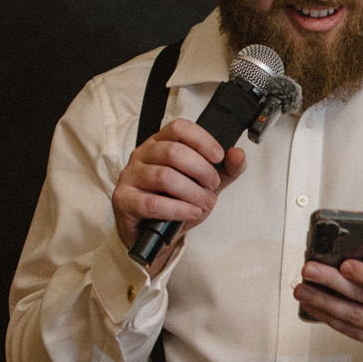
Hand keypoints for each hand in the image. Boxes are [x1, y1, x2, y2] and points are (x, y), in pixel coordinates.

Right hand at [112, 121, 246, 268]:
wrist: (154, 233)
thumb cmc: (176, 202)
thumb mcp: (206, 183)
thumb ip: (226, 169)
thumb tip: (238, 154)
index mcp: (160, 142)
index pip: (179, 128)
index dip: (202, 140)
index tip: (219, 157)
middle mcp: (142, 154)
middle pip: (173, 152)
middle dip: (201, 171)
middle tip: (213, 186)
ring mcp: (130, 176)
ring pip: (164, 176)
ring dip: (192, 192)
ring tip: (203, 204)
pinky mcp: (123, 199)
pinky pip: (153, 203)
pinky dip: (178, 209)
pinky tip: (191, 213)